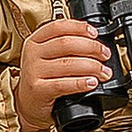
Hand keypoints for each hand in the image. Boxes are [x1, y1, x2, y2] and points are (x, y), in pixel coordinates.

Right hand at [14, 15, 109, 131]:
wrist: (26, 105)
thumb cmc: (41, 79)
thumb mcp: (46, 57)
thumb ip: (64, 46)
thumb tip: (94, 41)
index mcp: (35, 40)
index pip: (58, 26)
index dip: (79, 27)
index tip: (95, 33)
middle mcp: (33, 54)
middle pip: (66, 43)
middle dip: (91, 48)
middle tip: (105, 55)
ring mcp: (34, 72)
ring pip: (68, 64)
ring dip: (92, 67)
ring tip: (104, 72)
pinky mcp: (38, 90)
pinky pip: (63, 84)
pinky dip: (81, 83)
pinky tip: (92, 82)